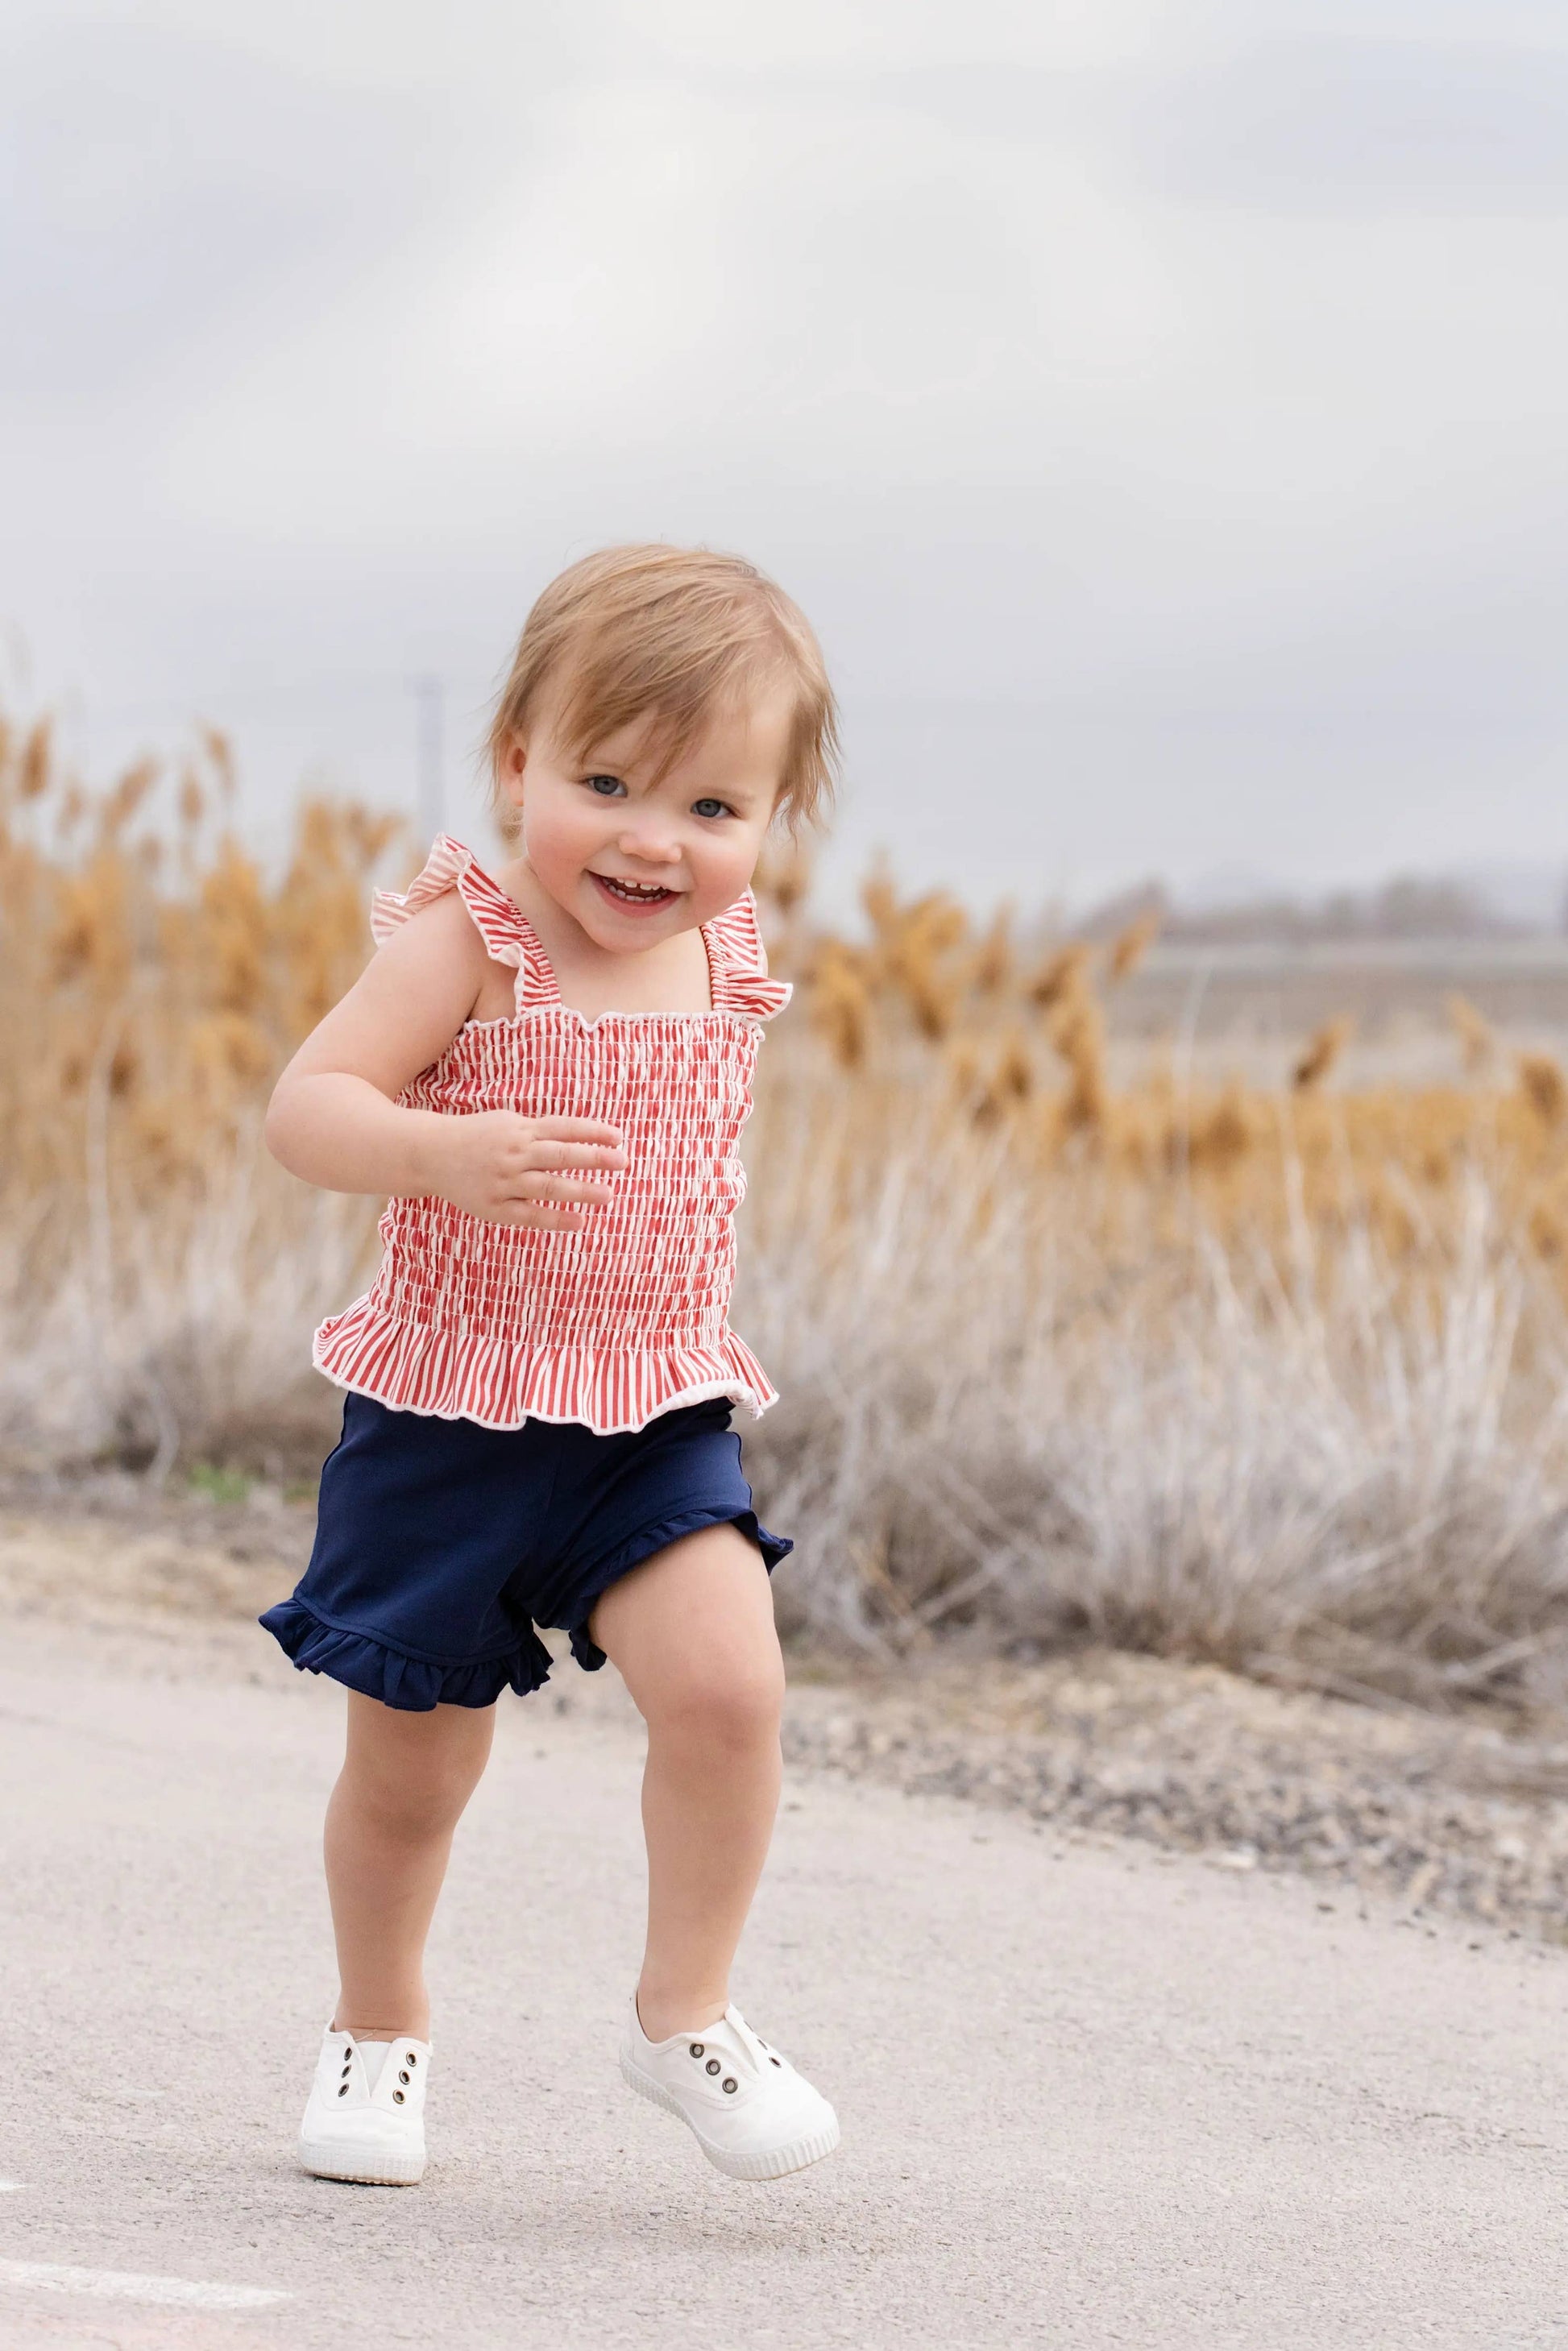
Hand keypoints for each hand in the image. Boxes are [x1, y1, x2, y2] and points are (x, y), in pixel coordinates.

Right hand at [427, 1112, 626, 1228]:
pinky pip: (530, 1214)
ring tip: (608, 1194)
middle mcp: (514, 1153)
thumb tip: (582, 1137)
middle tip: (623, 1162)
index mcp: (519, 1129)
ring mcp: (504, 1181)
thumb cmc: (478, 1137)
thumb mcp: (507, 1122)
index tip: (619, 1136)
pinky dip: (556, 1219)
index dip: (592, 1131)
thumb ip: (539, 1131)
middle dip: (594, 1158)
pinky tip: (579, 1221)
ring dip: (581, 1190)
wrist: (430, 1154)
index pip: (563, 1127)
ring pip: (548, 1186)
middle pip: (560, 1155)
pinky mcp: (494, 1206)